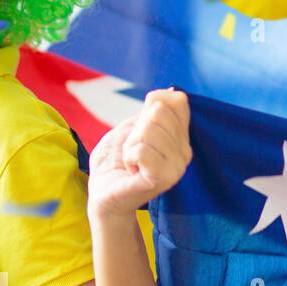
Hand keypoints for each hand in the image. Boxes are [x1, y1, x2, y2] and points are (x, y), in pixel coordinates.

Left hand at [88, 89, 192, 219]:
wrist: (102, 192)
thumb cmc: (114, 161)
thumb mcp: (130, 128)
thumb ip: (150, 111)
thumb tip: (172, 93)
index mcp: (180, 138)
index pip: (176, 103)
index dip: (150, 108)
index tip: (140, 130)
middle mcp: (184, 152)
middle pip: (158, 115)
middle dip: (135, 130)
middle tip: (132, 151)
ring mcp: (176, 167)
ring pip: (149, 132)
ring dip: (129, 145)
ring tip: (131, 162)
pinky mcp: (162, 179)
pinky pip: (141, 151)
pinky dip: (129, 156)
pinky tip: (131, 169)